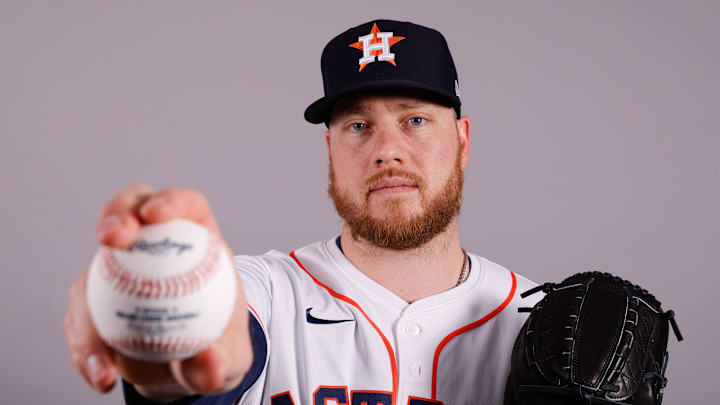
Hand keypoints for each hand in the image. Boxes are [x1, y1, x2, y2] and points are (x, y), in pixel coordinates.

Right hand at [64, 184, 252, 399]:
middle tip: (112, 239)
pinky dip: (87, 347)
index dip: (170, 200)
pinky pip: (81, 320)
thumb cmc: (219, 348)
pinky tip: (101, 374)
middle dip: (116, 215)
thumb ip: (222, 361)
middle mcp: (155, 248)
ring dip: (89, 303)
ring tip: (103, 347)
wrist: (188, 368)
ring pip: (94, 270)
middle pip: (130, 213)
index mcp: (198, 242)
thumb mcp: (231, 358)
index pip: (186, 206)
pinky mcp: (95, 304)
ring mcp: (120, 272)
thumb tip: (209, 366)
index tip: (155, 215)